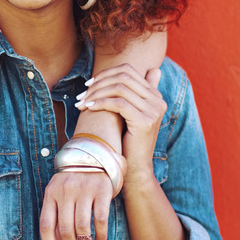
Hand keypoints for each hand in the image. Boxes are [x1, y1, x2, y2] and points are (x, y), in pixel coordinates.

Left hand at [40, 169, 114, 239]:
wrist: (94, 153)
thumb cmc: (74, 181)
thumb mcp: (59, 194)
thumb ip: (56, 217)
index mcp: (50, 194)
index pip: (46, 226)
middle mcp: (65, 192)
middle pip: (66, 230)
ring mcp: (83, 190)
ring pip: (82, 228)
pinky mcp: (101, 189)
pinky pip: (100, 219)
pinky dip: (100, 235)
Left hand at [76, 65, 165, 190]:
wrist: (135, 168)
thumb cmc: (126, 142)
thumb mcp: (128, 115)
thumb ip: (128, 96)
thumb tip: (128, 78)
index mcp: (155, 96)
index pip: (128, 70)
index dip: (105, 74)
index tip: (89, 85)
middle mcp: (158, 101)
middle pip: (123, 76)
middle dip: (98, 83)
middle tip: (82, 95)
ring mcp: (153, 111)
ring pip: (119, 88)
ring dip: (96, 93)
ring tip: (82, 103)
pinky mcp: (145, 121)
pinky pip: (119, 104)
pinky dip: (101, 103)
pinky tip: (89, 108)